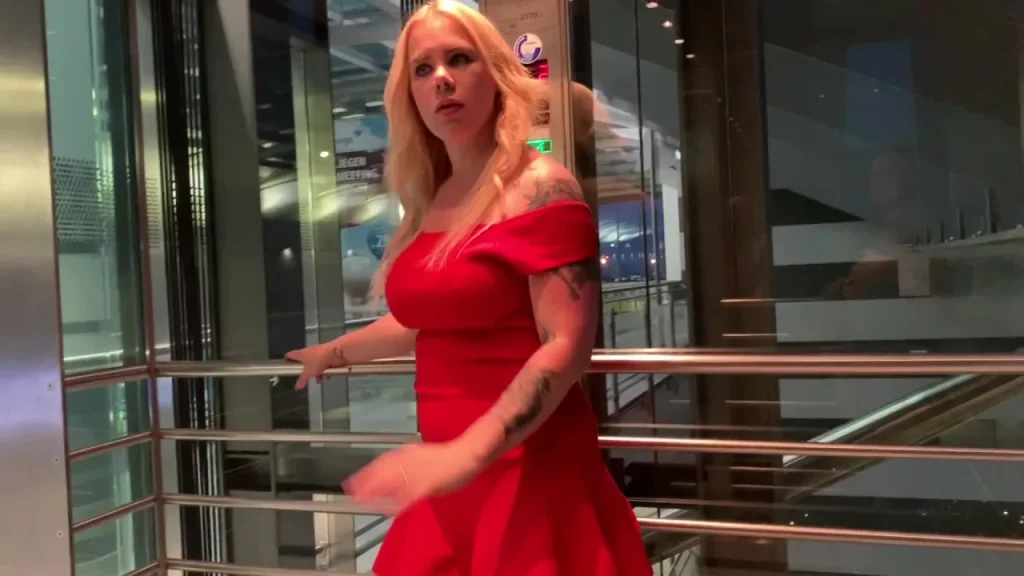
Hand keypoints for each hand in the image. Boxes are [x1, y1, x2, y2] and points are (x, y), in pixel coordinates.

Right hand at [284, 344, 345, 389]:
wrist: (335, 353)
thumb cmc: (318, 361)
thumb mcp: (308, 373)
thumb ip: (302, 380)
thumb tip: (296, 387)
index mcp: (301, 354)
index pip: (290, 355)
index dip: (287, 359)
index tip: (285, 364)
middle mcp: (309, 352)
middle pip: (303, 361)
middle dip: (305, 371)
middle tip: (305, 378)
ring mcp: (318, 353)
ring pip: (314, 364)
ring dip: (316, 372)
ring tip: (319, 380)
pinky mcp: (327, 355)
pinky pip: (323, 364)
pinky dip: (324, 371)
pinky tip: (326, 376)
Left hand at [344, 442, 483, 512]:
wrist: (465, 456)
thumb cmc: (448, 456)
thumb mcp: (423, 456)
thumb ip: (408, 464)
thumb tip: (394, 472)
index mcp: (407, 452)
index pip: (382, 463)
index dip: (367, 472)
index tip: (352, 481)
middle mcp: (407, 461)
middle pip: (381, 473)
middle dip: (364, 482)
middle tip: (349, 491)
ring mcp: (415, 473)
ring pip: (390, 484)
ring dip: (374, 492)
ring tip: (359, 500)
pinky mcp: (424, 486)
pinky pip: (406, 497)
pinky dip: (395, 503)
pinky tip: (385, 510)